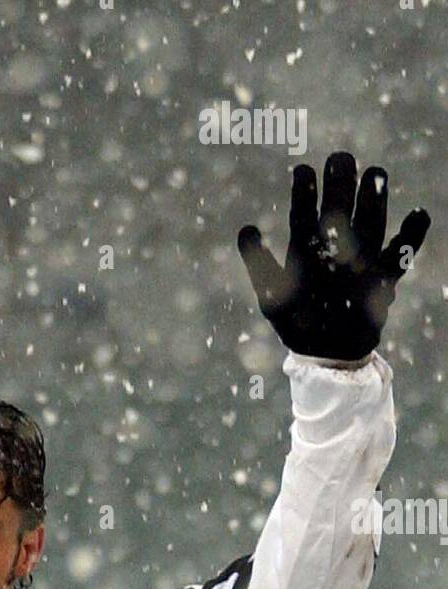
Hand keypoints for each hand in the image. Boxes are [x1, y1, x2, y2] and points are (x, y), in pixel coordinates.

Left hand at [237, 151, 429, 360]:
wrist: (326, 354)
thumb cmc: (297, 324)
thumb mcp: (273, 298)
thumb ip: (260, 265)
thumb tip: (246, 230)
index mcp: (307, 250)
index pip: (304, 215)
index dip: (303, 193)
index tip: (302, 169)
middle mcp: (336, 249)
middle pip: (341, 211)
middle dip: (341, 184)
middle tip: (341, 158)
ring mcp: (361, 261)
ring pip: (370, 225)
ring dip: (373, 200)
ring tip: (375, 174)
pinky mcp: (384, 279)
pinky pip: (401, 256)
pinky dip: (412, 237)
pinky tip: (418, 214)